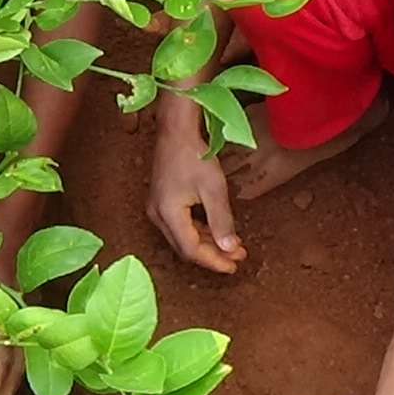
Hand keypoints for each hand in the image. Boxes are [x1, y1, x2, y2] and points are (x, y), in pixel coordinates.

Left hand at [0, 198, 40, 394]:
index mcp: (10, 316)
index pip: (5, 360)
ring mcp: (28, 316)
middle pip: (19, 366)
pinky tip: (6, 371)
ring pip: (23, 357)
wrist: (12, 228)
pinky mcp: (26, 311)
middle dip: (5, 392)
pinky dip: (14, 363)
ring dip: (11, 381)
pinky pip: (23, 344)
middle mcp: (23, 321)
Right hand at [147, 110, 246, 271]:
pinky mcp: (160, 201)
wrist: (175, 129)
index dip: (214, 261)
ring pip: (182, 237)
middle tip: (237, 256)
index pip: (192, 249)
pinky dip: (198, 231)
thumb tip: (229, 249)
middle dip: (212, 254)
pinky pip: (179, 225)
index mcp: (168, 214)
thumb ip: (221, 221)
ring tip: (231, 245)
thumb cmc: (194, 154)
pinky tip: (215, 230)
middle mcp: (157, 215)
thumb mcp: (213, 188)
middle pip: (185, 247)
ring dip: (206, 243)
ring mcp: (156, 208)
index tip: (234, 265)